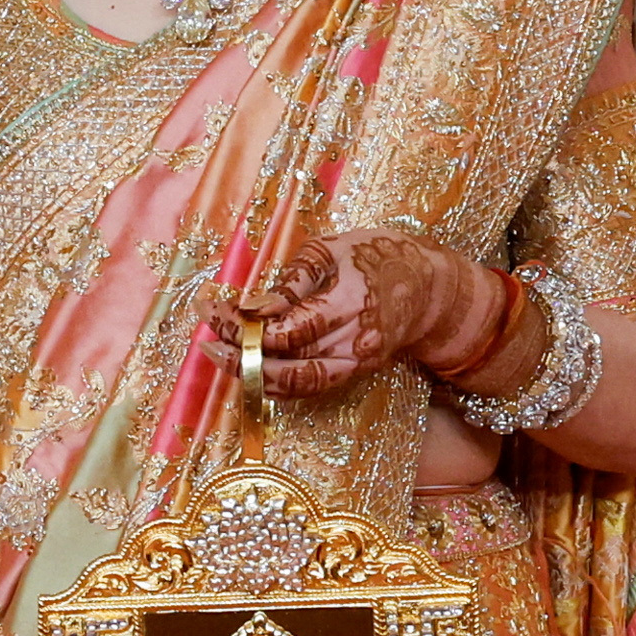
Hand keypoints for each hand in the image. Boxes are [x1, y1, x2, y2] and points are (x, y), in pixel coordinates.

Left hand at [233, 234, 514, 401]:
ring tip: (219, 358)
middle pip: (287, 360)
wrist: (429, 286)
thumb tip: (253, 306)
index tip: (214, 311)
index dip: (246, 327)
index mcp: (349, 301)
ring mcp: (357, 361)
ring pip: (297, 383)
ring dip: (252, 375)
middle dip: (240, 353)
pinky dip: (276, 384)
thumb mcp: (334, 248)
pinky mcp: (355, 372)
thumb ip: (294, 278)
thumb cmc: (377, 256)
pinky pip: (310, 387)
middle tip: (206, 341)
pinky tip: (249, 369)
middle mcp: (355, 340)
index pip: (288, 329)